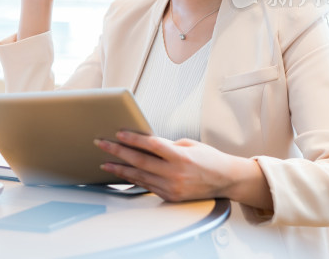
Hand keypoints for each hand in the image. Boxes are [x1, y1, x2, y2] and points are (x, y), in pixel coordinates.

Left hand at [95, 131, 272, 209]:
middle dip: (118, 151)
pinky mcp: (170, 196)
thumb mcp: (188, 145)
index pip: (151, 145)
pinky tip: (122, 173)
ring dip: (120, 168)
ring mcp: (172, 187)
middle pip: (140, 161)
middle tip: (102, 144)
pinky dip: (133, 179)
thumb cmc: (208, 158)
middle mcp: (175, 173)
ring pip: (139, 176)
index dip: (133, 138)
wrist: (226, 180)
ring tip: (105, 162)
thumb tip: (144, 142)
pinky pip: (147, 186)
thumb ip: (166, 145)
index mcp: (180, 156)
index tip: (118, 133)